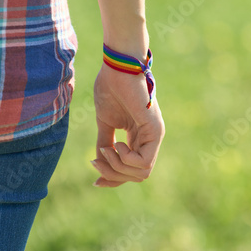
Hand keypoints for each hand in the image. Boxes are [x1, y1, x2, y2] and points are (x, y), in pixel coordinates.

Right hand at [91, 63, 164, 186]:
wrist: (117, 69)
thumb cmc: (111, 89)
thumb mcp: (105, 123)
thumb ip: (105, 143)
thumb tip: (99, 163)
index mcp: (140, 138)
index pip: (133, 171)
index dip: (114, 180)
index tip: (95, 181)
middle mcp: (150, 139)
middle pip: (137, 177)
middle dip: (113, 175)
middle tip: (97, 160)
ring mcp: (155, 135)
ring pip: (141, 173)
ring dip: (118, 167)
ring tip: (108, 149)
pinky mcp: (155, 130)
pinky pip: (143, 162)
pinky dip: (126, 160)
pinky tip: (117, 144)